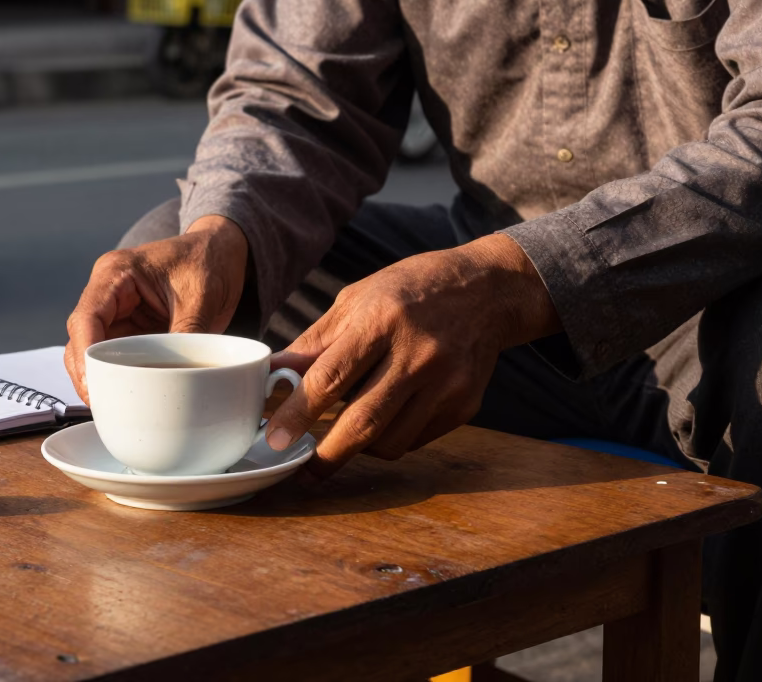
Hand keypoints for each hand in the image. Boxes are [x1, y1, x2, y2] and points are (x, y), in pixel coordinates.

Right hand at [64, 215, 249, 403]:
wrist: (223, 251)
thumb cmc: (209, 259)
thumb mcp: (201, 297)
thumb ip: (184, 334)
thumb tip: (176, 376)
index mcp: (116, 272)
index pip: (86, 317)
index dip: (85, 354)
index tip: (93, 383)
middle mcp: (108, 292)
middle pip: (80, 338)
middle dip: (87, 373)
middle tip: (101, 404)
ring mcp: (117, 312)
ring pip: (92, 350)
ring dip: (99, 376)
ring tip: (111, 405)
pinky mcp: (130, 328)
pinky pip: (115, 354)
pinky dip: (117, 375)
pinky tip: (126, 394)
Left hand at [266, 234, 559, 477]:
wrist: (487, 291)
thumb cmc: (410, 290)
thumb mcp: (357, 300)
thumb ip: (315, 342)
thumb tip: (275, 374)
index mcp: (382, 321)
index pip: (330, 378)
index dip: (298, 414)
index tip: (274, 438)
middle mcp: (417, 354)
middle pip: (363, 422)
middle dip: (326, 455)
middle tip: (301, 470)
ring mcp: (446, 383)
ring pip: (390, 441)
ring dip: (359, 447)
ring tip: (346, 432)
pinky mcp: (464, 405)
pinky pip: (415, 439)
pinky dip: (391, 438)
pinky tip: (386, 417)